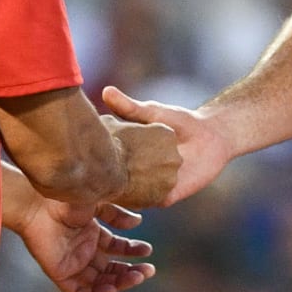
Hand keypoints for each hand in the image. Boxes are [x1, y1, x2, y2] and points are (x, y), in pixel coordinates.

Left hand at [12, 199, 153, 291]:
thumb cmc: (65, 199)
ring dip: (120, 283)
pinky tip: (112, 287)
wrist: (37, 205)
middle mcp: (83, 250)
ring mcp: (72, 263)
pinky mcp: (60, 273)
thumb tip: (137, 223)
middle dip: (131, 271)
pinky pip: (80, 291)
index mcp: (92, 234)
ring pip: (100, 281)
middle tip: (149, 271)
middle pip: (111, 268)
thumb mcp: (98, 203)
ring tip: (137, 277)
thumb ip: (117, 214)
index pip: (116, 248)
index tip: (147, 250)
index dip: (133, 250)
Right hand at [102, 86, 233, 206]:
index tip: (78, 158)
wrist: (212, 134)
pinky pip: (152, 201)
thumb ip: (129, 106)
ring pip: (130, 197)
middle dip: (102, 182)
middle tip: (89, 176)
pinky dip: (144, 197)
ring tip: (112, 182)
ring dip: (121, 192)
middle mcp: (138, 176)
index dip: (92, 164)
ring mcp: (152, 188)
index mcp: (129, 158)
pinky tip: (138, 188)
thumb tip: (106, 90)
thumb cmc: (180, 121)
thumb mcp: (152, 113)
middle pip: (113, 185)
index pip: (105, 165)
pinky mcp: (169, 195)